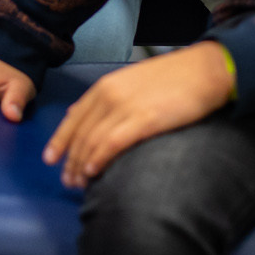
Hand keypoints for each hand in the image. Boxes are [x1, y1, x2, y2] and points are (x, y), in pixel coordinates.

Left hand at [44, 43, 232, 189]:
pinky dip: (99, 159)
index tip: (50, 160)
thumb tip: (77, 114)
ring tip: (78, 183)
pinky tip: (93, 172)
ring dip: (81, 165)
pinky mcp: (144, 119)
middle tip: (67, 181)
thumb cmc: (171, 79)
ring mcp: (126, 107)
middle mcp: (110, 95)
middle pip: (81, 133)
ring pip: (92, 141)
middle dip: (70, 160)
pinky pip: (112, 143)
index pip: (73, 118)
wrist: (204, 70)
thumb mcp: (130, 82)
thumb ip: (104, 98)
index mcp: (105, 86)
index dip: (59, 141)